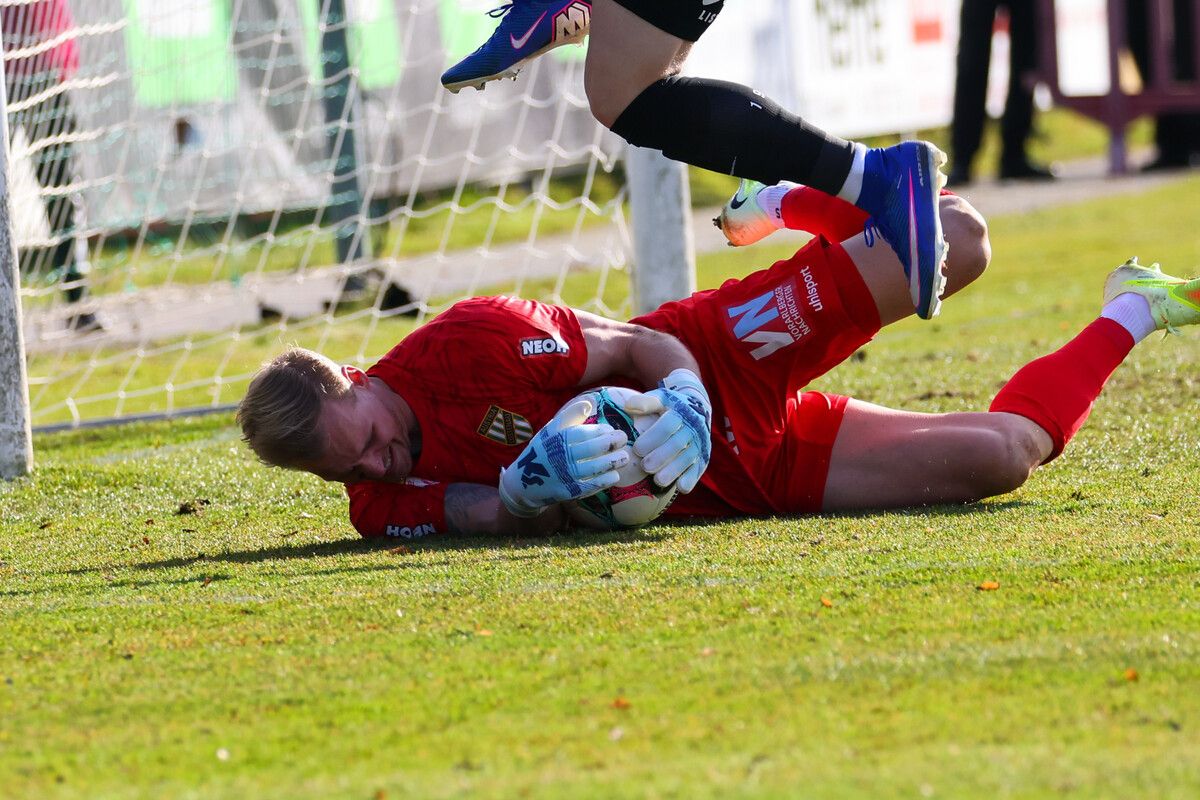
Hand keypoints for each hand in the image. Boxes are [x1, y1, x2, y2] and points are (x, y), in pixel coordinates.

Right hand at [498, 397, 629, 517]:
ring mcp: (565, 476)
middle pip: (590, 449)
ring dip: (612, 462)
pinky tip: (615, 475)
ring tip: (624, 457)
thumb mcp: (550, 430)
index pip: (582, 433)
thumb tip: (589, 402)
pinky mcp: (569, 492)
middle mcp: (560, 457)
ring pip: (594, 468)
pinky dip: (604, 480)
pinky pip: (590, 486)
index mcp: (555, 440)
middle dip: (610, 443)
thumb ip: (569, 416)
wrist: (525, 483)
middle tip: (622, 438)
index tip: (609, 429)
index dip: (599, 431)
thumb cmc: (543, 451)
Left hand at [624, 369, 711, 493]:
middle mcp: (693, 427)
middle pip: (677, 444)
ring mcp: (700, 443)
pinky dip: (691, 478)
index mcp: (680, 412)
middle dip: (661, 456)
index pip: (667, 425)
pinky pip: (699, 468)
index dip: (653, 437)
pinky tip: (681, 488)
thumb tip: (628, 406)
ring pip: (688, 458)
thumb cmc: (670, 406)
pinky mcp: (704, 455)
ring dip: (674, 470)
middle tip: (645, 467)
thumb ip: (645, 403)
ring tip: (658, 481)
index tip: (637, 449)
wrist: (698, 407)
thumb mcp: (660, 399)